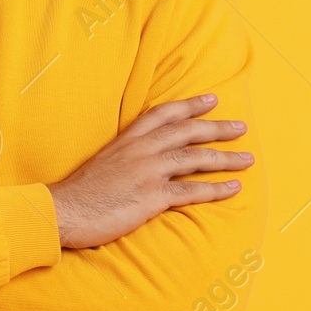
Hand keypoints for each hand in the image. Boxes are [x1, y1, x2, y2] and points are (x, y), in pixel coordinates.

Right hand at [48, 94, 252, 248]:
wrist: (63, 210)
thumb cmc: (78, 193)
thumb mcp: (102, 163)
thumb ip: (123, 158)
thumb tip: (139, 162)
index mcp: (126, 140)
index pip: (163, 114)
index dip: (190, 105)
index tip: (211, 100)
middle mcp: (140, 150)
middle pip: (186, 131)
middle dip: (217, 127)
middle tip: (241, 127)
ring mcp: (147, 171)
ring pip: (195, 158)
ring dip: (225, 158)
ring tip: (247, 158)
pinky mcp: (152, 196)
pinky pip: (192, 190)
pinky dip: (215, 189)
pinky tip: (233, 188)